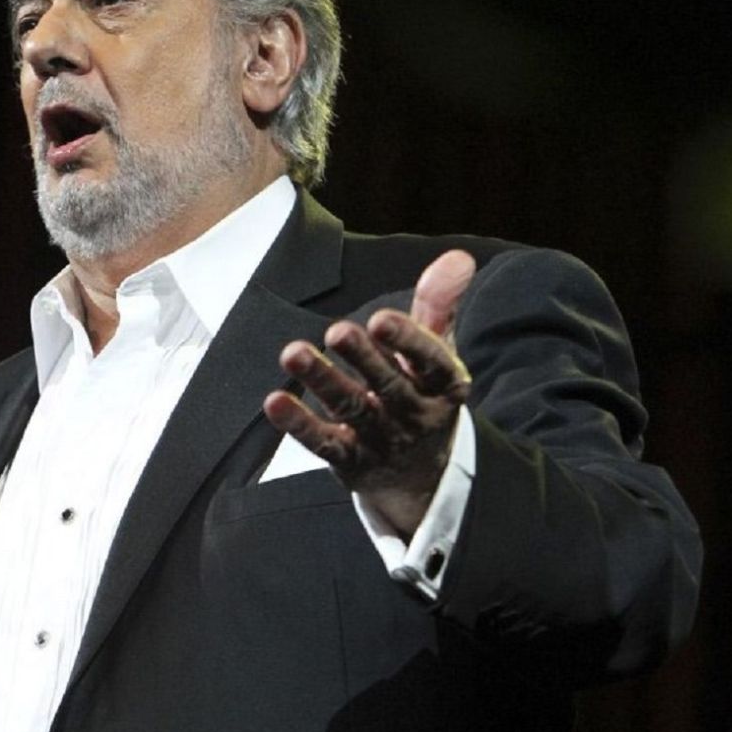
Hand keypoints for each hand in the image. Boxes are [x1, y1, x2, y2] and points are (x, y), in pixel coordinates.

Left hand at [264, 249, 476, 534]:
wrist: (420, 474)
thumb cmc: (422, 393)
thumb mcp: (438, 352)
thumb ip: (439, 304)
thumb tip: (457, 256)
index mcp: (444, 384)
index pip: (432, 362)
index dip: (408, 341)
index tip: (380, 318)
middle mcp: (416, 414)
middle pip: (389, 386)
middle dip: (363, 359)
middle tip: (337, 330)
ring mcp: (382, 440)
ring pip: (352, 409)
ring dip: (323, 381)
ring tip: (293, 354)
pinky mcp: (350, 460)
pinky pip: (323, 442)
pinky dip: (299, 424)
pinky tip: (274, 402)